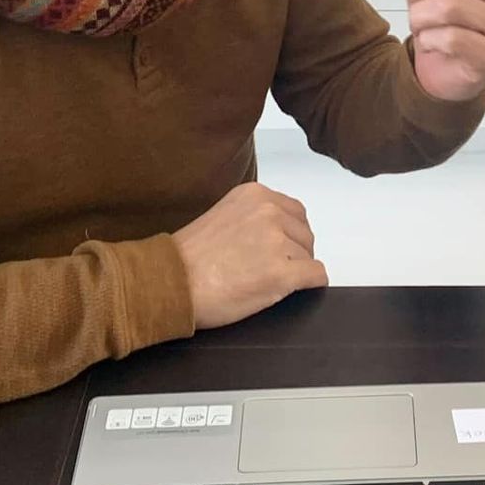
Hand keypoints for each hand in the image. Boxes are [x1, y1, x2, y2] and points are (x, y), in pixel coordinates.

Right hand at [173, 183, 328, 329]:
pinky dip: (311, 284)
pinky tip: (294, 290)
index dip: (289, 234)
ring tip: (266, 282)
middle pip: (304, 234)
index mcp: (254, 194)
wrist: (169, 283)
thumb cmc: (187, 258)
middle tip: (272, 269)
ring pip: (308, 256)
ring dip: (295, 271)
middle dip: (294, 253)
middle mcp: (268, 211)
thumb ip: (252, 216)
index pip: (294, 212)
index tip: (277, 249)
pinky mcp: (282, 272)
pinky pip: (316, 275)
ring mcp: (276, 241)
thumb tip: (279, 232)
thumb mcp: (223, 216)